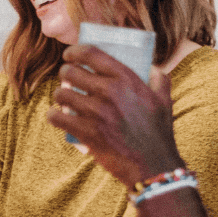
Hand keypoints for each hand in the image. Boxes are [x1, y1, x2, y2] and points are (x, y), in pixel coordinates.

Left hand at [46, 45, 184, 188]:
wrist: (153, 165)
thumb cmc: (158, 132)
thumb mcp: (164, 100)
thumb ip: (159, 78)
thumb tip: (151, 66)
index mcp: (127, 79)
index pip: (91, 53)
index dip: (74, 51)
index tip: (70, 55)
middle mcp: (110, 92)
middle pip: (70, 72)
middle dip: (65, 74)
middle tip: (67, 80)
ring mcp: (96, 112)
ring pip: (61, 94)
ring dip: (60, 96)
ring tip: (65, 100)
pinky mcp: (86, 132)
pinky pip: (56, 117)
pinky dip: (53, 116)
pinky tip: (57, 116)